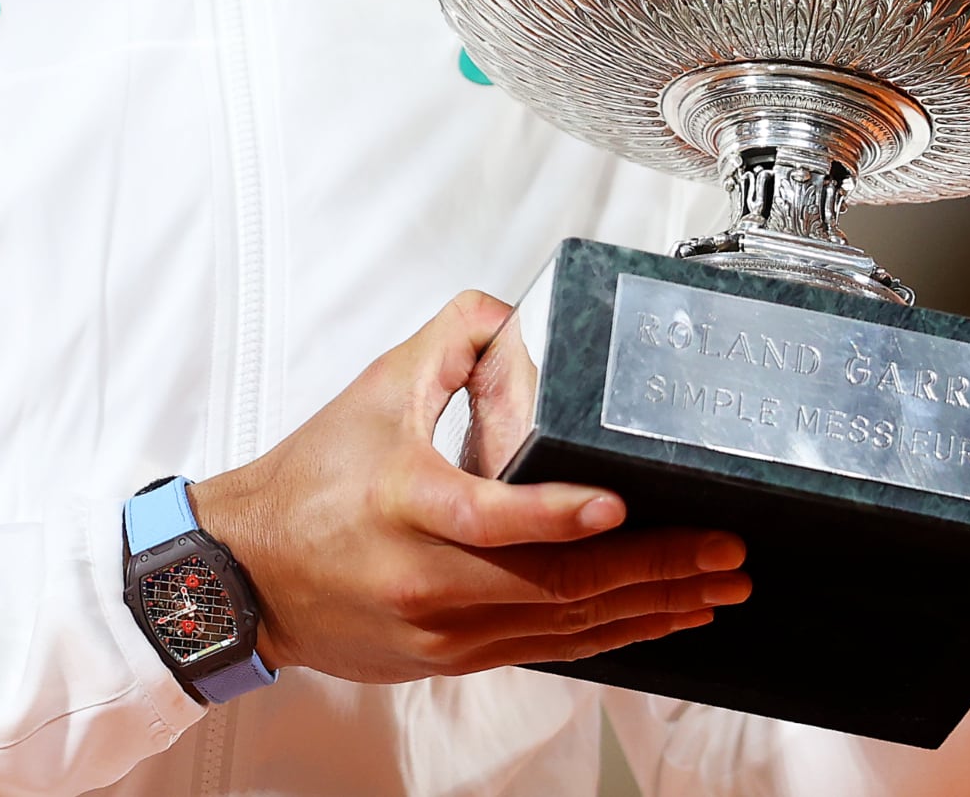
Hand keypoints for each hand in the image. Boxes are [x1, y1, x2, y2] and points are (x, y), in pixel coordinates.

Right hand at [191, 291, 747, 682]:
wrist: (245, 573)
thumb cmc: (306, 485)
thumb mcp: (371, 395)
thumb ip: (446, 344)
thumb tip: (508, 311)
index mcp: (403, 504)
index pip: (490, 517)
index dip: (559, 515)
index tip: (620, 502)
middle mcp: (426, 577)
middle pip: (554, 586)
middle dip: (653, 571)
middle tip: (724, 554)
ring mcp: (442, 629)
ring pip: (564, 628)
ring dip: (649, 609)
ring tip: (714, 590)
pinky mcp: (450, 658)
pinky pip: (546, 650)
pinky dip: (607, 635)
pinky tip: (653, 619)